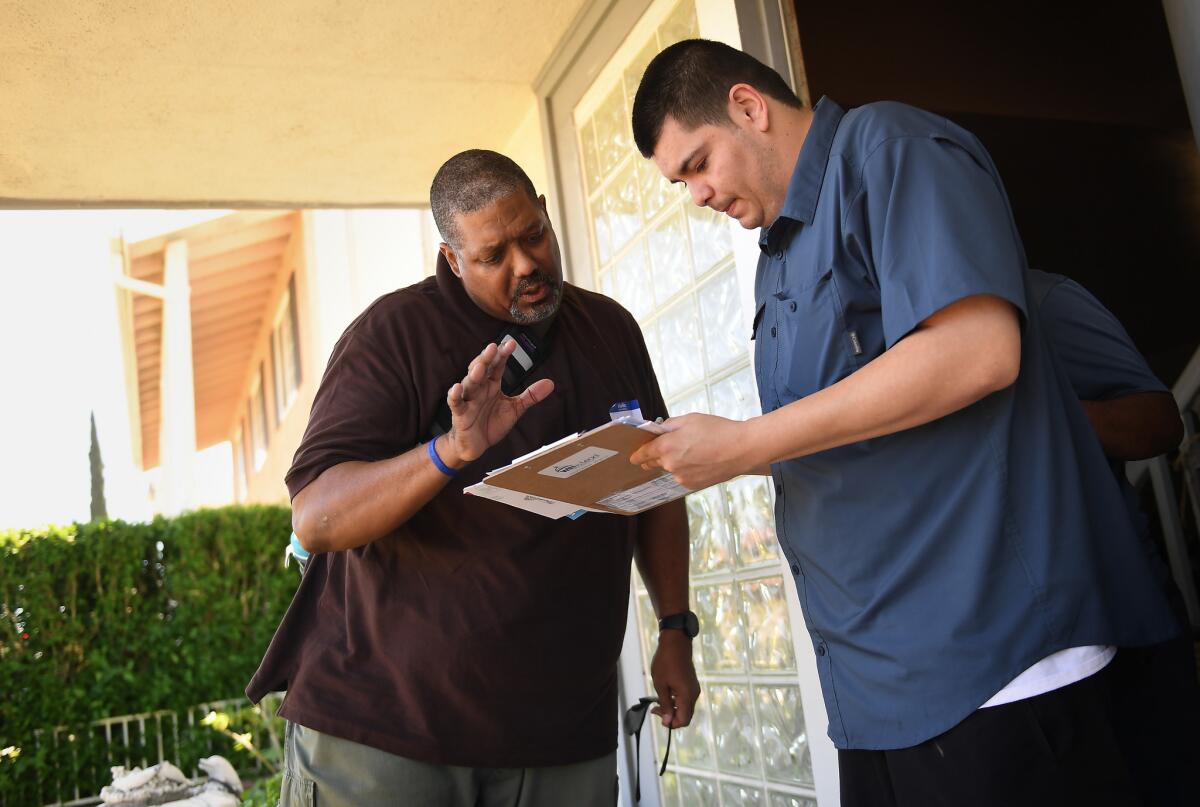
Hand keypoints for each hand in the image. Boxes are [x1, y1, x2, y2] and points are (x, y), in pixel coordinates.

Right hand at [443, 340, 554, 464]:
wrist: (476, 445)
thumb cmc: (491, 422)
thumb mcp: (515, 408)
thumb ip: (530, 396)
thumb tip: (551, 383)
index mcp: (492, 384)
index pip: (498, 366)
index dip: (503, 354)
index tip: (511, 343)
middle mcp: (480, 388)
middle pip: (482, 369)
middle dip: (487, 358)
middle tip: (493, 347)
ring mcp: (469, 400)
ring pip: (470, 384)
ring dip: (473, 375)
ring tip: (480, 367)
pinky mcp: (460, 414)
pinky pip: (456, 403)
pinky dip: (454, 396)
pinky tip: (456, 388)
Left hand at [629, 413, 752, 489]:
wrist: (742, 449)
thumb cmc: (718, 430)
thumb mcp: (691, 419)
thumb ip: (670, 425)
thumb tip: (659, 430)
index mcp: (666, 446)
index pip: (643, 453)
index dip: (637, 453)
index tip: (633, 455)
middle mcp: (670, 464)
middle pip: (654, 462)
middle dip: (654, 456)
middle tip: (663, 448)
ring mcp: (681, 477)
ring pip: (670, 469)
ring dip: (674, 462)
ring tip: (693, 451)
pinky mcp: (692, 485)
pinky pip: (682, 476)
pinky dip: (685, 469)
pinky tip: (700, 461)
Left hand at [650, 630, 699, 727]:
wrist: (675, 643)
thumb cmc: (665, 662)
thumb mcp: (660, 684)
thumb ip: (665, 704)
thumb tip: (668, 722)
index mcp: (687, 696)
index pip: (683, 720)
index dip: (671, 724)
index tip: (658, 715)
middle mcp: (694, 695)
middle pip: (686, 716)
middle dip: (671, 716)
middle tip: (655, 709)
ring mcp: (694, 689)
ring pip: (685, 708)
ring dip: (672, 709)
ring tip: (657, 702)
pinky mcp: (691, 684)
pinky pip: (685, 699)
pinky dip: (676, 701)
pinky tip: (665, 695)